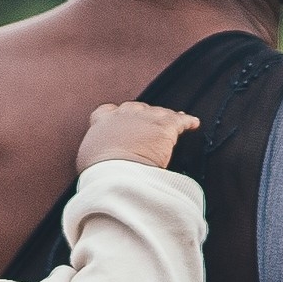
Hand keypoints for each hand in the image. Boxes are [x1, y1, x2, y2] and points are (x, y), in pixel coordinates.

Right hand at [79, 101, 200, 174]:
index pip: (108, 112)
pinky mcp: (164, 127)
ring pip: (158, 112)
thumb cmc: (100, 173)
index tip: (121, 122)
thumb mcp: (89, 161)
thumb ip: (96, 154)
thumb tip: (100, 162)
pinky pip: (180, 120)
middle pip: (136, 109)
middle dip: (143, 115)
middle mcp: (124, 115)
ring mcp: (145, 118)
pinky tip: (193, 123)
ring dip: (165, 117)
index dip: (116, 116)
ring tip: (174, 119)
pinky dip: (187, 121)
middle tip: (149, 125)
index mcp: (102, 122)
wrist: (116, 173)